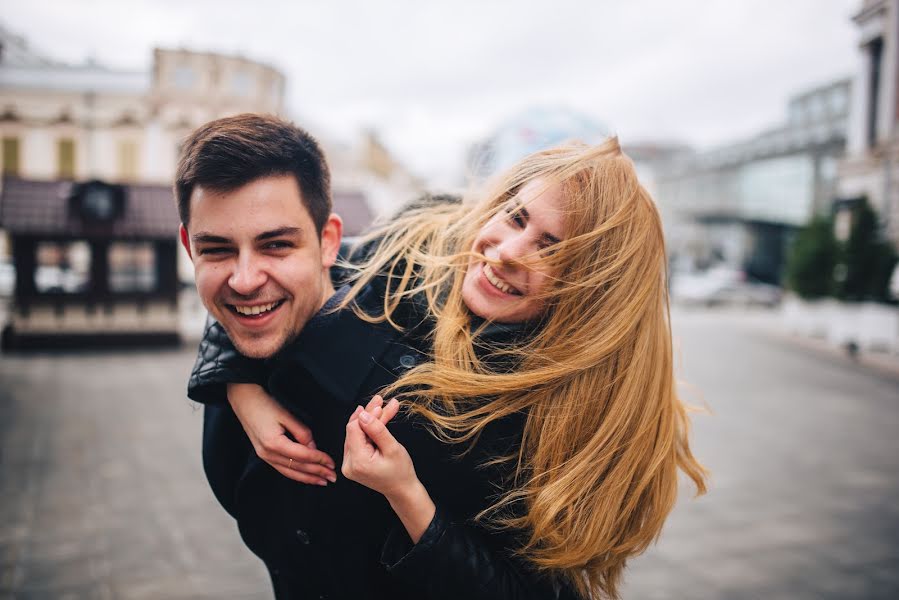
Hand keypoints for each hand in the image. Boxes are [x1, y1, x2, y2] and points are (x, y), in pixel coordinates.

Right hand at [227, 383, 335, 485]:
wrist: (244, 401)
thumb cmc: (266, 404)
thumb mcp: (287, 415)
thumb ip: (302, 433)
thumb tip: (313, 448)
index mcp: (274, 443)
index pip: (303, 456)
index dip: (319, 460)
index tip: (332, 463)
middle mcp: (268, 454)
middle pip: (298, 468)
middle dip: (317, 473)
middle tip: (332, 477)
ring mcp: (264, 456)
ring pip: (290, 472)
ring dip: (307, 478)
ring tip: (322, 481)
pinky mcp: (263, 455)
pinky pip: (282, 469)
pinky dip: (296, 475)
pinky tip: (306, 476)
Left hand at [343, 396, 435, 542]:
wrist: (402, 490)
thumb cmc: (401, 472)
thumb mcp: (392, 448)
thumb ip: (377, 430)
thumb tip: (364, 414)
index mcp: (358, 462)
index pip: (354, 429)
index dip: (367, 414)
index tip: (380, 404)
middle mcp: (348, 464)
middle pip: (354, 430)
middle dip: (369, 414)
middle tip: (382, 401)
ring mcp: (349, 464)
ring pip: (356, 433)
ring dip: (369, 420)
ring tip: (384, 407)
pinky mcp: (352, 462)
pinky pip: (357, 441)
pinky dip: (368, 430)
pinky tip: (377, 419)